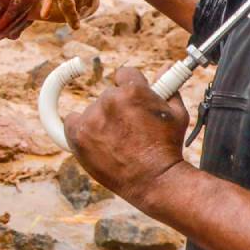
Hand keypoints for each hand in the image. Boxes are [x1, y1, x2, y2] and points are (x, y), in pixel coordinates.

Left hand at [64, 66, 189, 205]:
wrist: (156, 181)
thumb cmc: (168, 148)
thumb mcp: (177, 113)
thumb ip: (168, 87)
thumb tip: (163, 68)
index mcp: (133, 90)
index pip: (124, 74)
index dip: (130, 87)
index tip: (131, 99)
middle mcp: (110, 100)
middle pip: (109, 95)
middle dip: (119, 108)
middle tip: (131, 128)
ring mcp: (93, 118)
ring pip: (93, 111)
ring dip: (103, 121)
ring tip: (119, 142)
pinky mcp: (80, 137)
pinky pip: (71, 123)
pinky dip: (79, 128)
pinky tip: (89, 136)